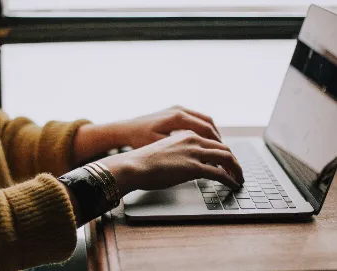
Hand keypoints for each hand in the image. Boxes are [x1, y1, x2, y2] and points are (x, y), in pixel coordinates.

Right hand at [99, 130, 243, 197]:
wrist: (134, 165)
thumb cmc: (144, 161)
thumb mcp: (165, 150)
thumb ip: (180, 152)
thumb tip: (187, 164)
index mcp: (186, 134)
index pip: (213, 141)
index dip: (223, 152)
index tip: (227, 161)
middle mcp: (193, 139)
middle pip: (224, 148)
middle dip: (234, 161)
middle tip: (238, 171)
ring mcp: (194, 153)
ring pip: (226, 158)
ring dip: (236, 169)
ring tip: (239, 179)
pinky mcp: (194, 167)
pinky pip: (220, 173)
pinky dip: (230, 179)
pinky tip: (232, 185)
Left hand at [112, 106, 220, 148]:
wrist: (125, 129)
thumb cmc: (138, 140)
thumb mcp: (160, 147)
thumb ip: (181, 150)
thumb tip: (202, 159)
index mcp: (177, 117)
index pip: (206, 129)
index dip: (217, 144)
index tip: (223, 156)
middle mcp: (179, 109)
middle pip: (208, 123)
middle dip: (218, 139)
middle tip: (225, 154)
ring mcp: (177, 109)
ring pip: (204, 120)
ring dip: (212, 134)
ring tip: (217, 149)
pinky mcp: (174, 111)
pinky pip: (195, 119)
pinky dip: (203, 130)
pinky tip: (204, 142)